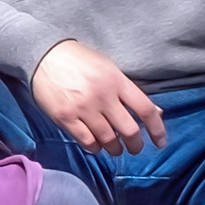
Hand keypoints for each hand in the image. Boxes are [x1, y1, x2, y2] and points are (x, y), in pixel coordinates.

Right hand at [32, 39, 164, 154]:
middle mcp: (103, 96)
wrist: (44, 55)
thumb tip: (155, 113)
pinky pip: (87, 141)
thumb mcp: (109, 69)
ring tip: (115, 149)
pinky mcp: (66, 118)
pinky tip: (97, 145)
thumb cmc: (80, 61)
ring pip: (108, 140)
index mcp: (117, 81)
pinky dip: (95, 147)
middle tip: (135, 148)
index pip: (145, 109)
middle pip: (128, 130)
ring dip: (115, 149)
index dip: (157, 129)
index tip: (160, 142)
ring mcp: (84, 108)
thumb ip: (130, 92)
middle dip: (136, 145)